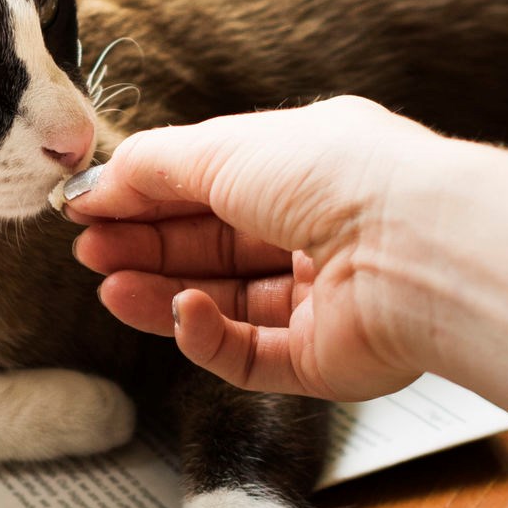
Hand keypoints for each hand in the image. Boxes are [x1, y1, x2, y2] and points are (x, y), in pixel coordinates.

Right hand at [67, 97, 469, 401]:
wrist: (418, 248)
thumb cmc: (342, 178)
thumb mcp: (226, 147)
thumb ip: (152, 166)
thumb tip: (98, 181)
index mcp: (309, 168)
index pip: (213, 186)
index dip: (148, 197)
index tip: (88, 206)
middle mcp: (321, 231)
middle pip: (214, 247)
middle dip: (147, 247)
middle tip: (90, 250)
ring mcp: (324, 299)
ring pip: (225, 303)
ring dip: (163, 293)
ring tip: (109, 287)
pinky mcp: (325, 360)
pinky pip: (250, 354)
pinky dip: (207, 336)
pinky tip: (180, 312)